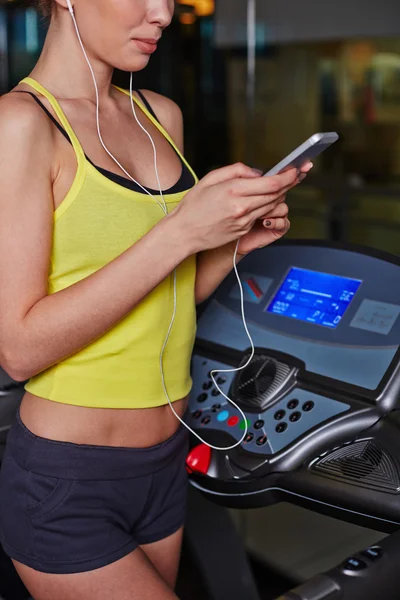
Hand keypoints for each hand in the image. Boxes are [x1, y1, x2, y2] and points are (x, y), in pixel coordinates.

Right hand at [170, 162, 306, 254]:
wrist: (184, 233)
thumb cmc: (193, 205)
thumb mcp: (210, 178)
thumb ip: (236, 171)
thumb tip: (257, 173)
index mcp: (233, 190)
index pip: (271, 184)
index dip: (288, 177)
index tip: (295, 170)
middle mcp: (241, 207)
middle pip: (275, 195)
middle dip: (288, 184)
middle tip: (297, 174)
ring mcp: (244, 221)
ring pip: (271, 206)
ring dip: (279, 195)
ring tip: (284, 185)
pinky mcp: (243, 230)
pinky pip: (260, 215)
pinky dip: (266, 206)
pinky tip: (266, 199)